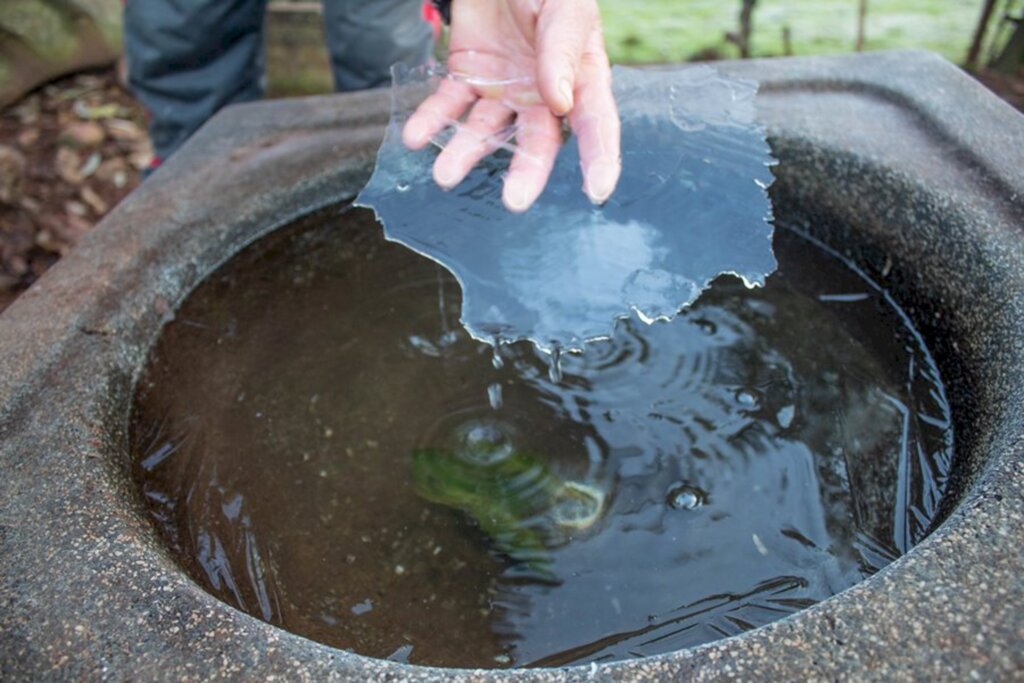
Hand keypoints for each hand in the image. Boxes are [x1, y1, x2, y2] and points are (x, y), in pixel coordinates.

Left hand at [402, 0, 620, 212]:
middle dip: (526, 172)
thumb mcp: (562, 5)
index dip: (600, 158)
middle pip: (538, 141)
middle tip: (514, 201)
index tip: (597, 192)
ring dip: (466, 152)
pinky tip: (415, 136)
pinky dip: (431, 121)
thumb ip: (561, 48)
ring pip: (487, 130)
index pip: (596, 122)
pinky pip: (448, 105)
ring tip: (445, 173)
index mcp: (580, 75)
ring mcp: (503, 89)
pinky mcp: (466, 77)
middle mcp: (542, 93)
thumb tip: (559, 102)